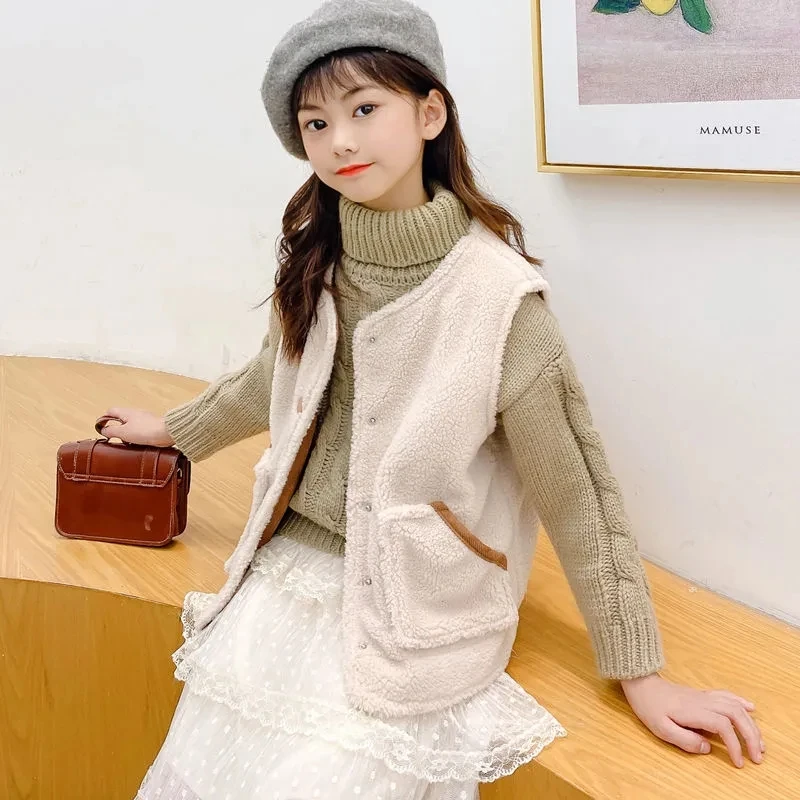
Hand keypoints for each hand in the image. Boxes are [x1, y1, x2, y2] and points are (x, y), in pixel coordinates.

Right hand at [99, 407, 175, 447]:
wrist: (166, 433)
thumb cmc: (146, 430)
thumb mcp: (123, 432)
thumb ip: (111, 431)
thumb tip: (103, 430)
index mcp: (126, 412)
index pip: (111, 411)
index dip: (104, 419)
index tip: (102, 428)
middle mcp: (135, 413)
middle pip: (120, 419)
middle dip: (116, 429)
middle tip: (115, 437)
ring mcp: (144, 419)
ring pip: (130, 425)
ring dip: (127, 434)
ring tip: (127, 442)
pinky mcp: (151, 426)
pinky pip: (140, 430)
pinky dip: (136, 436)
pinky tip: (137, 442)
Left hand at [621, 673, 764, 767]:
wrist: (641, 683)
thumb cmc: (649, 706)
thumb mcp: (661, 728)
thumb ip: (685, 740)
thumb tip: (707, 748)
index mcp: (694, 711)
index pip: (723, 726)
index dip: (735, 745)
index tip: (738, 762)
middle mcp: (703, 701)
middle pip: (736, 714)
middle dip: (752, 735)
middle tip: (758, 756)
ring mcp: (704, 696)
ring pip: (735, 706)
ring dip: (750, 723)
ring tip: (760, 741)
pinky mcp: (702, 694)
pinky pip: (726, 695)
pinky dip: (742, 702)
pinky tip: (751, 708)